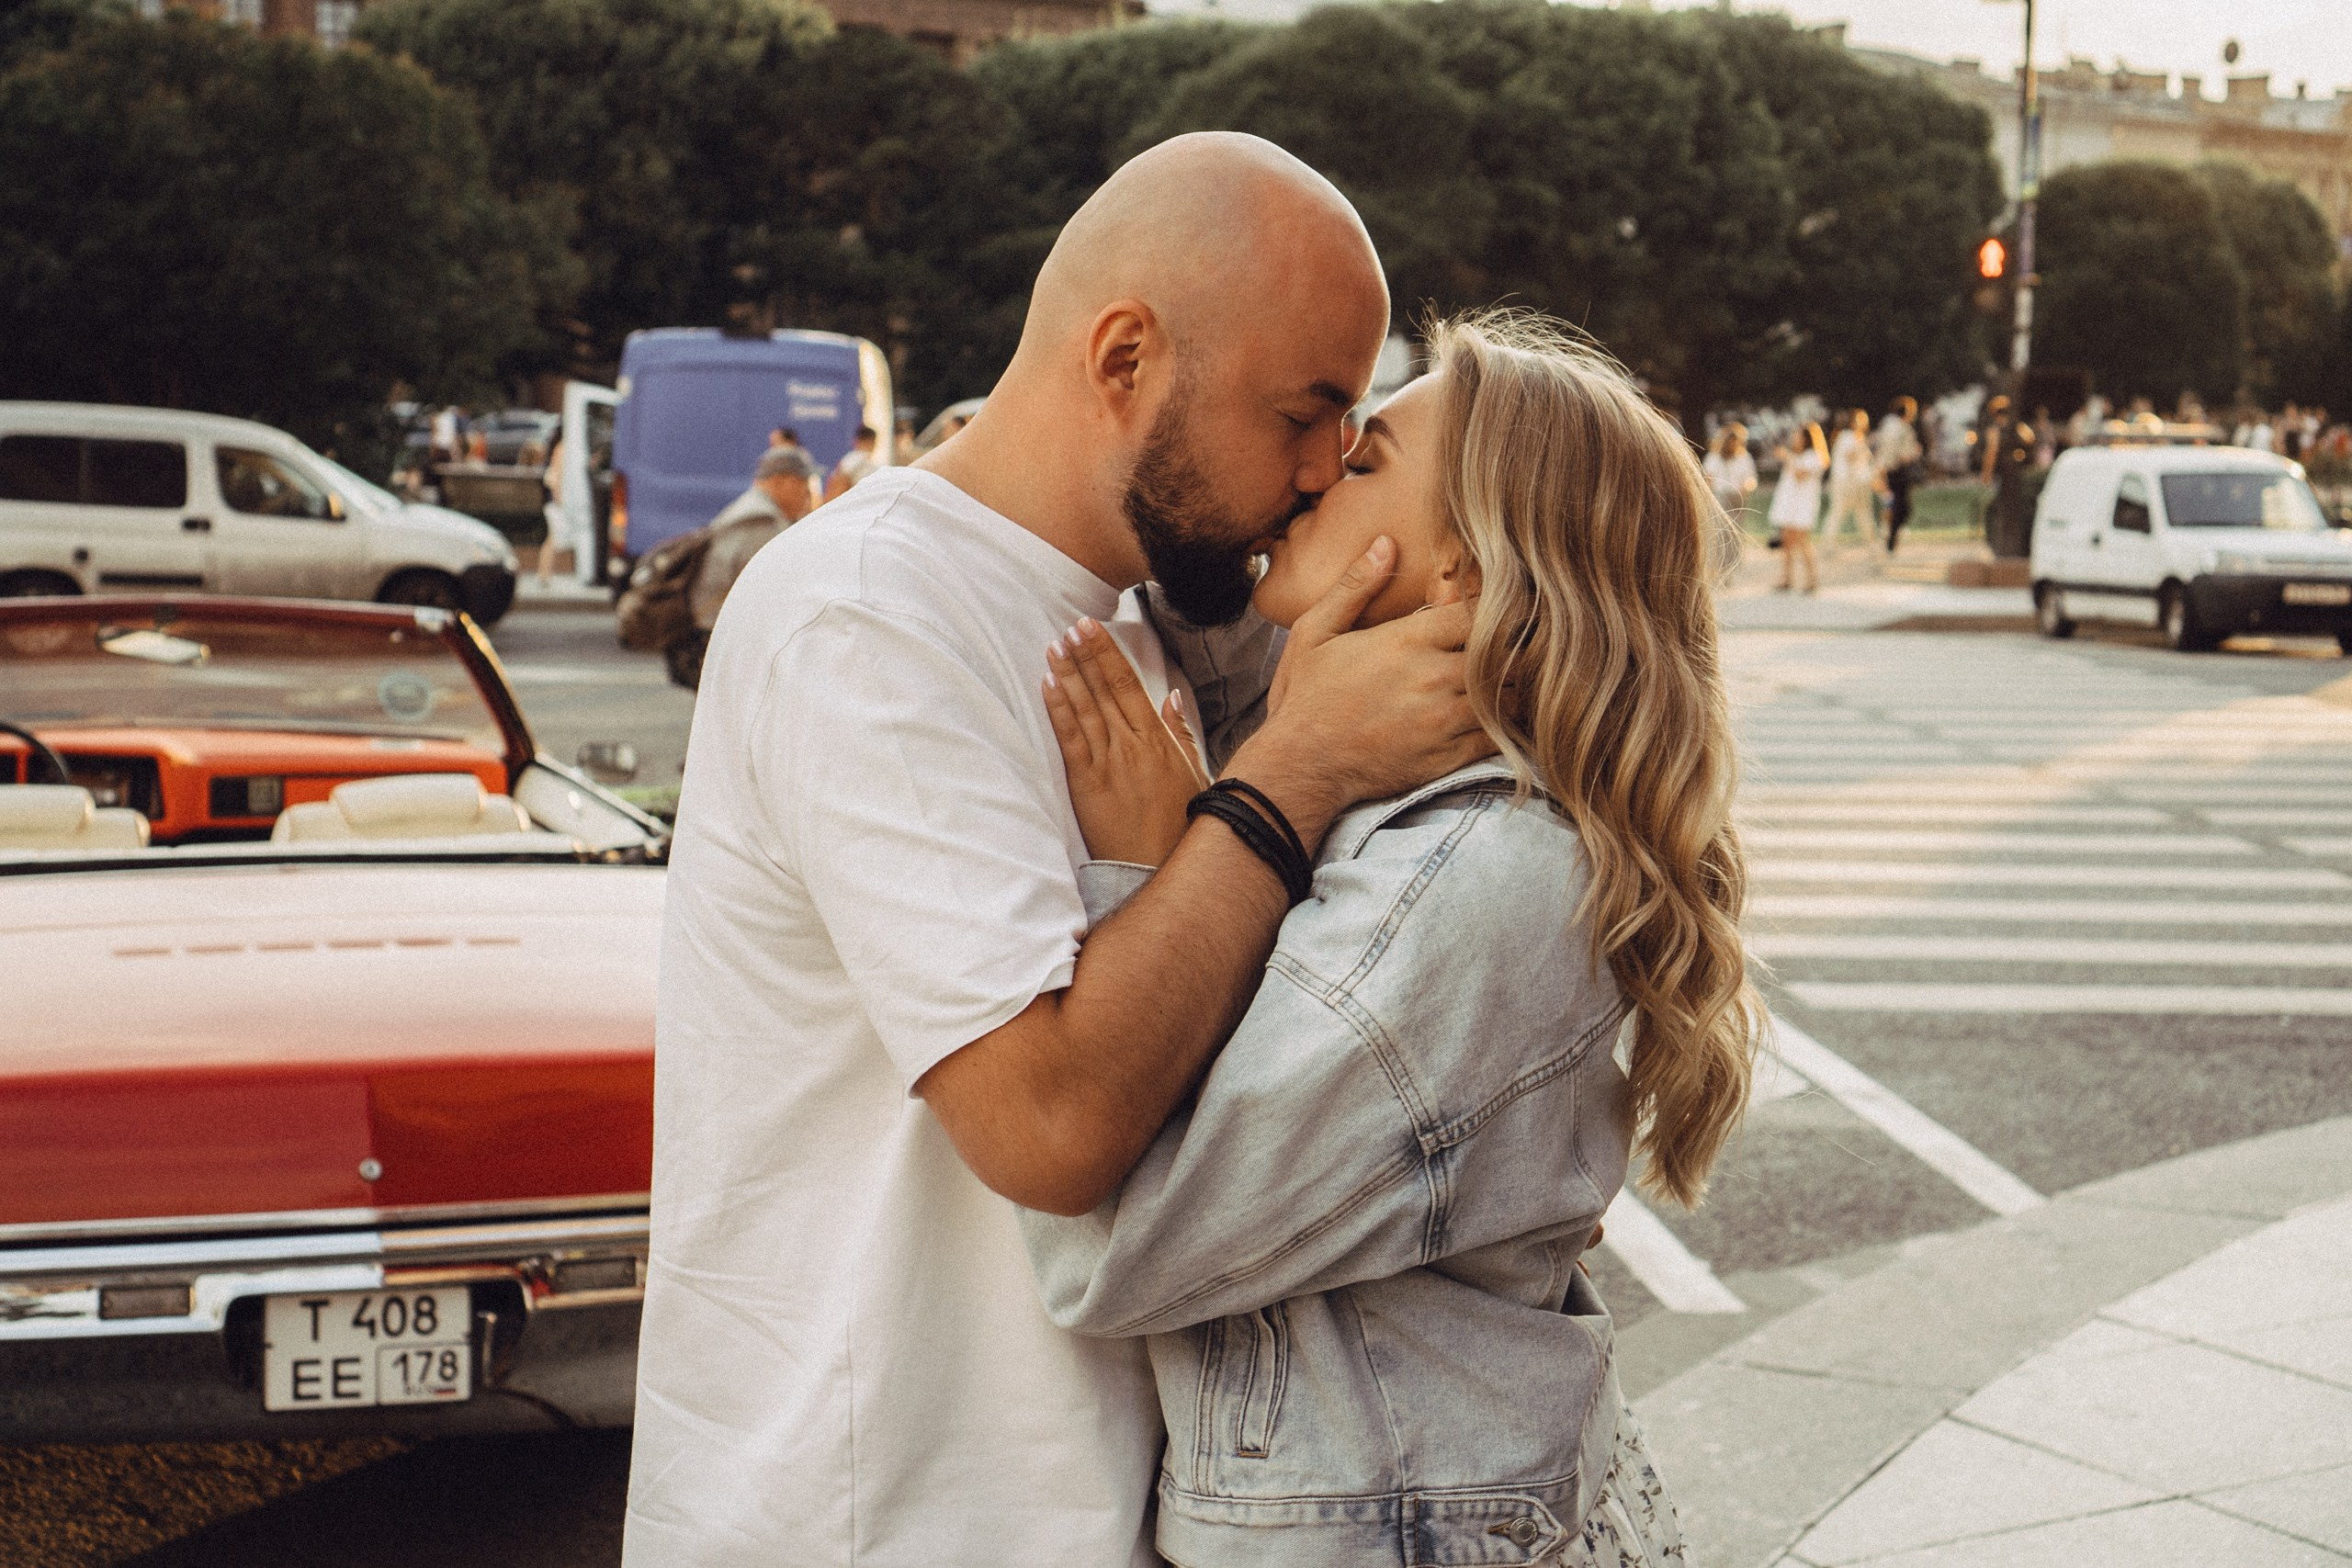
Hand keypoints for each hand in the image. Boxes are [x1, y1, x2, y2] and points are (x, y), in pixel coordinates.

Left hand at [1043, 617, 1208, 865]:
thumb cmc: (1180, 827)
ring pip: (1086, 707)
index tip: (1093, 627)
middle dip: (1086, 653)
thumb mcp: (1195, 775)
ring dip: (1069, 673)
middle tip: (1070, 624)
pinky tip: (1049, 685)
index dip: (1108, 654)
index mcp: (1159, 740)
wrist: (1160, 870)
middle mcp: (1133, 745)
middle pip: (1105, 689)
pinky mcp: (1088, 785)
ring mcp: (1110, 763)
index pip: (1129, 685)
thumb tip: (1171, 697)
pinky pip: (1071, 739)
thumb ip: (1181, 735)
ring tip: (1055, 646)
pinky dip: (1060, 709)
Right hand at [1232, 537, 1493, 846]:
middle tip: (1507, 645)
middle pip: (1504, 653)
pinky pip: (1499, 736)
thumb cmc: (1303, 698)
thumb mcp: (1315, 632)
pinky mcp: (1448, 756)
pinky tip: (1495, 715)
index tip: (1483, 614)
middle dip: (1509, 647)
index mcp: (1405, 641)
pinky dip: (1505, 725)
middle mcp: (1432, 678)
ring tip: (1502, 679)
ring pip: (1509, 695)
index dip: (1487, 610)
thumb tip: (1385, 543)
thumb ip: (1354, 587)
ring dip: (1511, 685)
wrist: (1299, 767)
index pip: (1477, 613)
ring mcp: (1444, 720)